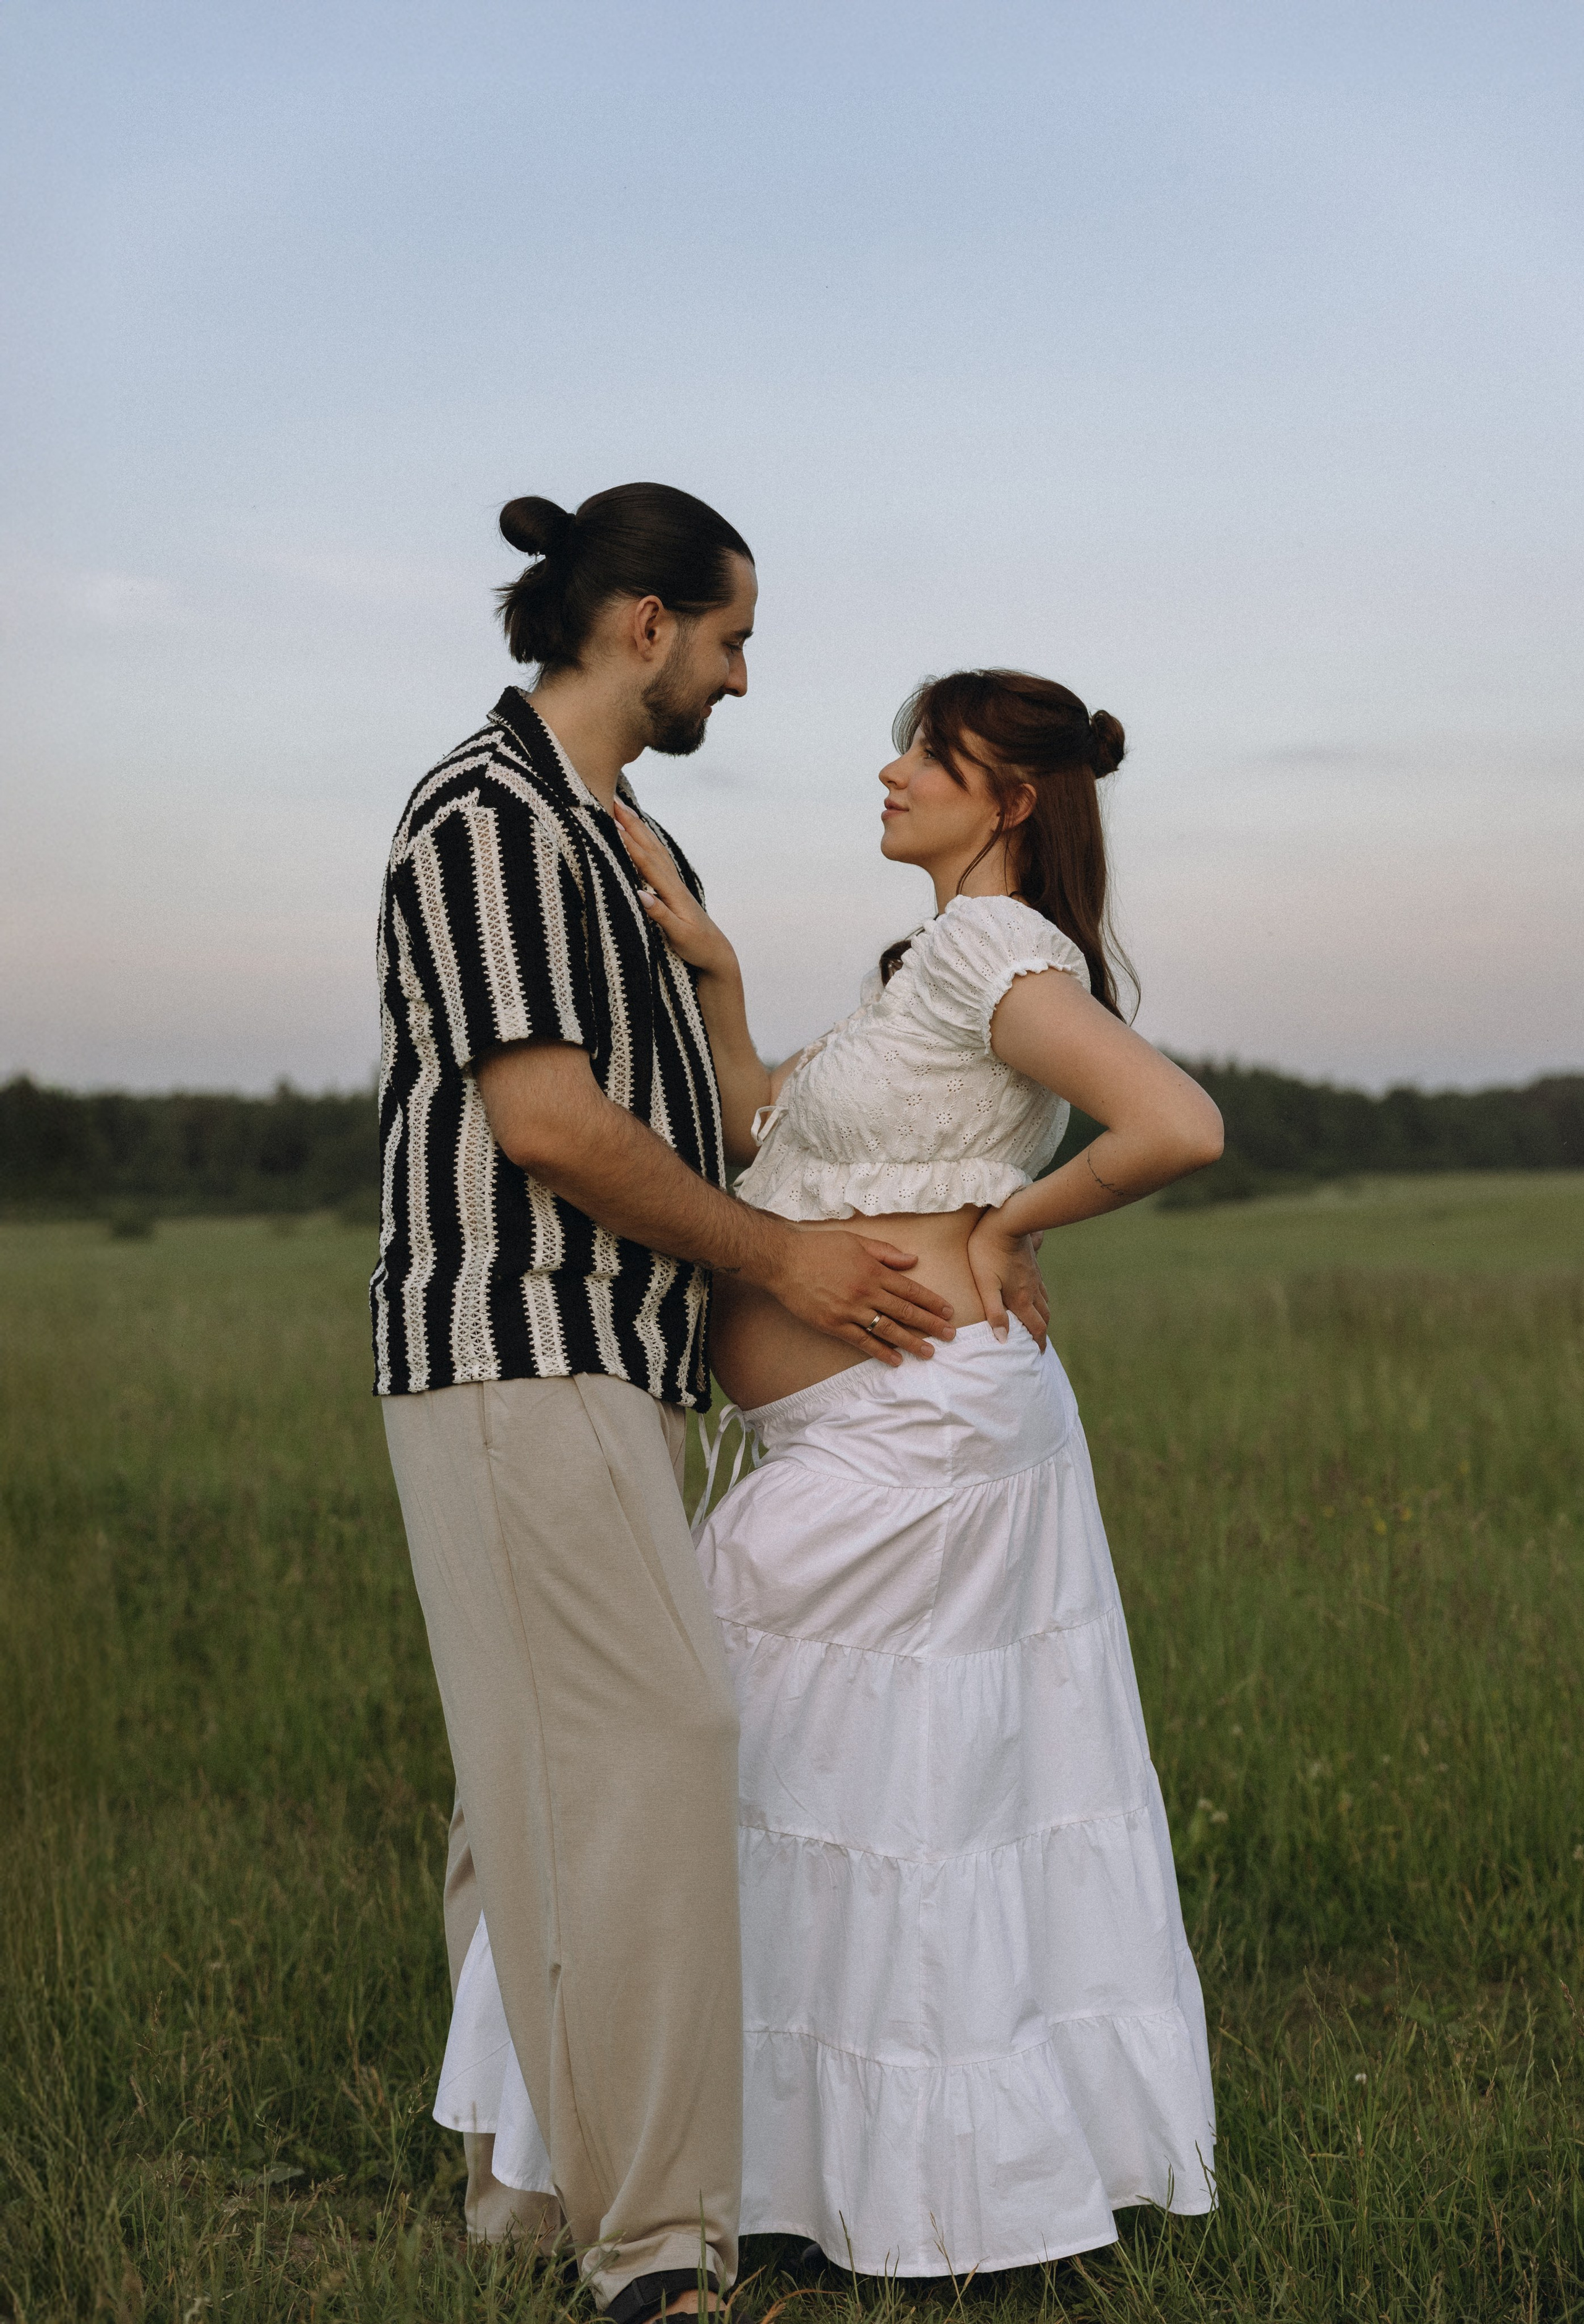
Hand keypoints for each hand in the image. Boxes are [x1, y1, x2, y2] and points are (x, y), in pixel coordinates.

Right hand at [612, 800, 739, 982]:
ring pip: (654, 848)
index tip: (613, 823)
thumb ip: (660, 915)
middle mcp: (673, 882)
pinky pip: (657, 857)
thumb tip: (641, 895)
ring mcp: (673, 883)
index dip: (629, 843)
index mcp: (672, 892)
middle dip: (632, 824)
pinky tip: (640, 835)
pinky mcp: (673, 887)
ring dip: (638, 828)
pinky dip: (647, 842)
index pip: (646, 863)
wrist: (716, 952)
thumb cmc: (697, 946)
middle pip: (649, 847)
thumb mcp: (679, 935)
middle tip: (614, 802)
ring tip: (623, 809)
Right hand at [762, 1228, 955, 1366]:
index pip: (910, 1289)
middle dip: (930, 1324)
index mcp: (873, 1270)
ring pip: (888, 1329)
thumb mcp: (856, 1241)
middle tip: (950, 1334)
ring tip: (929, 1352)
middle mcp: (866, 1292)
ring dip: (911, 1342)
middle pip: (905, 1311)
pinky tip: (895, 1360)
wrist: (784, 1260)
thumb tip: (912, 1261)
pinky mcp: (834, 1324)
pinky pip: (862, 1341)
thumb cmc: (819, 1247)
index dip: (931, 1301)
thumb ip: (885, 1252)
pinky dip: (880, 1352)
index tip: (948, 1311)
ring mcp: (850, 1310)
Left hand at [965, 1213, 1049, 1348]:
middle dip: (1043, 1332)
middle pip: (1043, 1316)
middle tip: (1039, 1343)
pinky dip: (1042, 1298)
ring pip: (1045, 1301)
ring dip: (1043, 1315)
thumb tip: (1003, 1339)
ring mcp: (1034, 1276)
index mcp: (1021, 1299)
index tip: (1039, 1354)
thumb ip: (995, 1312)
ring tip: (1039, 1323)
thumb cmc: (988, 1252)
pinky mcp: (1033, 1264)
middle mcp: (1032, 1290)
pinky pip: (1041, 1287)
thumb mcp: (986, 1284)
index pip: (1035, 1327)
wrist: (1006, 1221)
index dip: (1038, 1342)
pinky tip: (1036, 1295)